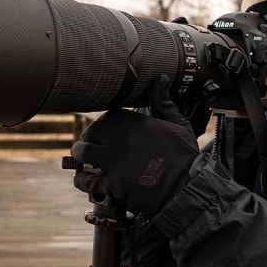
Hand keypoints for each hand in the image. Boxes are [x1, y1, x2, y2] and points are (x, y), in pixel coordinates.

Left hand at [70, 78, 198, 216]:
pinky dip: (81, 180)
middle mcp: (122, 140)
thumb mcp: (178, 124)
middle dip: (88, 137)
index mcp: (136, 124)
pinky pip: (87, 179)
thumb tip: (160, 80)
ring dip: (79, 154)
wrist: (186, 187)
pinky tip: (82, 180)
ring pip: (84, 152)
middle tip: (89, 143)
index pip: (108, 116)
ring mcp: (115, 161)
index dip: (103, 123)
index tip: (103, 130)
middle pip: (92, 132)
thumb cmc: (184, 157)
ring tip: (80, 158)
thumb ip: (164, 103)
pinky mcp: (113, 183)